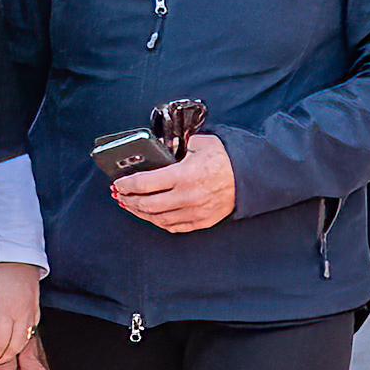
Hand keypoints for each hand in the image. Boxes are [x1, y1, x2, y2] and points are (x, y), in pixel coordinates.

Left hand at [112, 132, 234, 232]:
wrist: (251, 177)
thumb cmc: (227, 159)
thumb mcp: (202, 143)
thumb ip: (179, 146)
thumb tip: (165, 150)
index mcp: (184, 175)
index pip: (145, 183)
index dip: (127, 185)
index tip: (119, 183)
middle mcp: (187, 196)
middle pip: (147, 204)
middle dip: (129, 200)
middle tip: (120, 195)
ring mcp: (194, 212)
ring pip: (158, 218)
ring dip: (141, 213)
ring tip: (131, 206)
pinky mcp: (201, 221)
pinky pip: (173, 226)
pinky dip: (158, 222)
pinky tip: (151, 216)